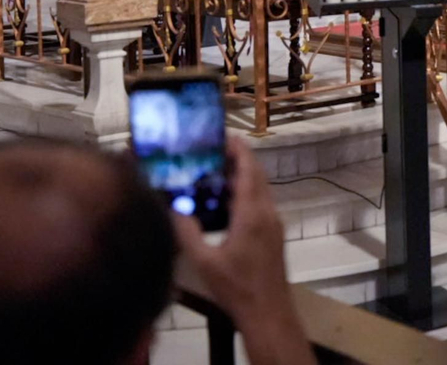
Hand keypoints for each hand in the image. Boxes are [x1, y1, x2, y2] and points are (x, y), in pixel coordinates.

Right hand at [173, 139, 312, 364]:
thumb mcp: (204, 261)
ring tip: (211, 174)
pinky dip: (244, 194)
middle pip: (256, 176)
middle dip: (237, 160)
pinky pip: (260, 203)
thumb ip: (187, 232)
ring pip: (259, 190)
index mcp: (253, 214)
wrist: (267, 310)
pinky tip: (223, 203)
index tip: (224, 135)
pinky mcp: (273, 233)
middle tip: (210, 151)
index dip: (239, 150)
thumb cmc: (236, 286)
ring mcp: (274, 223)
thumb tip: (172, 207)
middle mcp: (268, 212)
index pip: (249, 170)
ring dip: (240, 178)